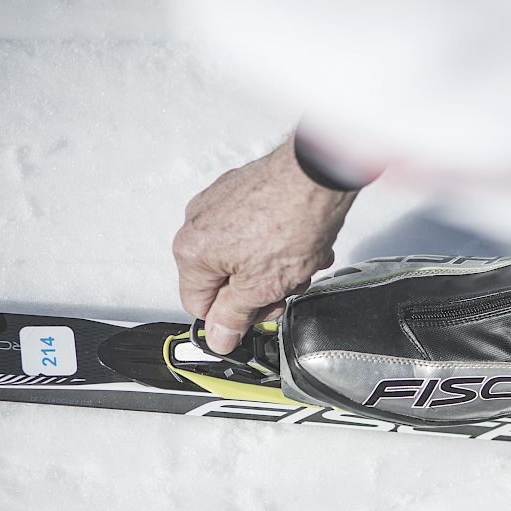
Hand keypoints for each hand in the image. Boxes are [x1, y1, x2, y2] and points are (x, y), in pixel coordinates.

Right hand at [173, 138, 357, 352]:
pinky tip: (302, 242)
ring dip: (275, 267)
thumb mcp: (261, 287)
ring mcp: (220, 203)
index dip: (232, 319)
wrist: (319, 173)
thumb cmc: (290, 221)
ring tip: (302, 260)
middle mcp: (197, 223)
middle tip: (288, 286)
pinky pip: (254, 230)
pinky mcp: (242, 190)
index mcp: (191, 252)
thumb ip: (235, 316)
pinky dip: (278, 242)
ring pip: (243, 256)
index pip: (199, 306)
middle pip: (224, 280)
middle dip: (260, 290)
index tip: (261, 313)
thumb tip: (219, 337)